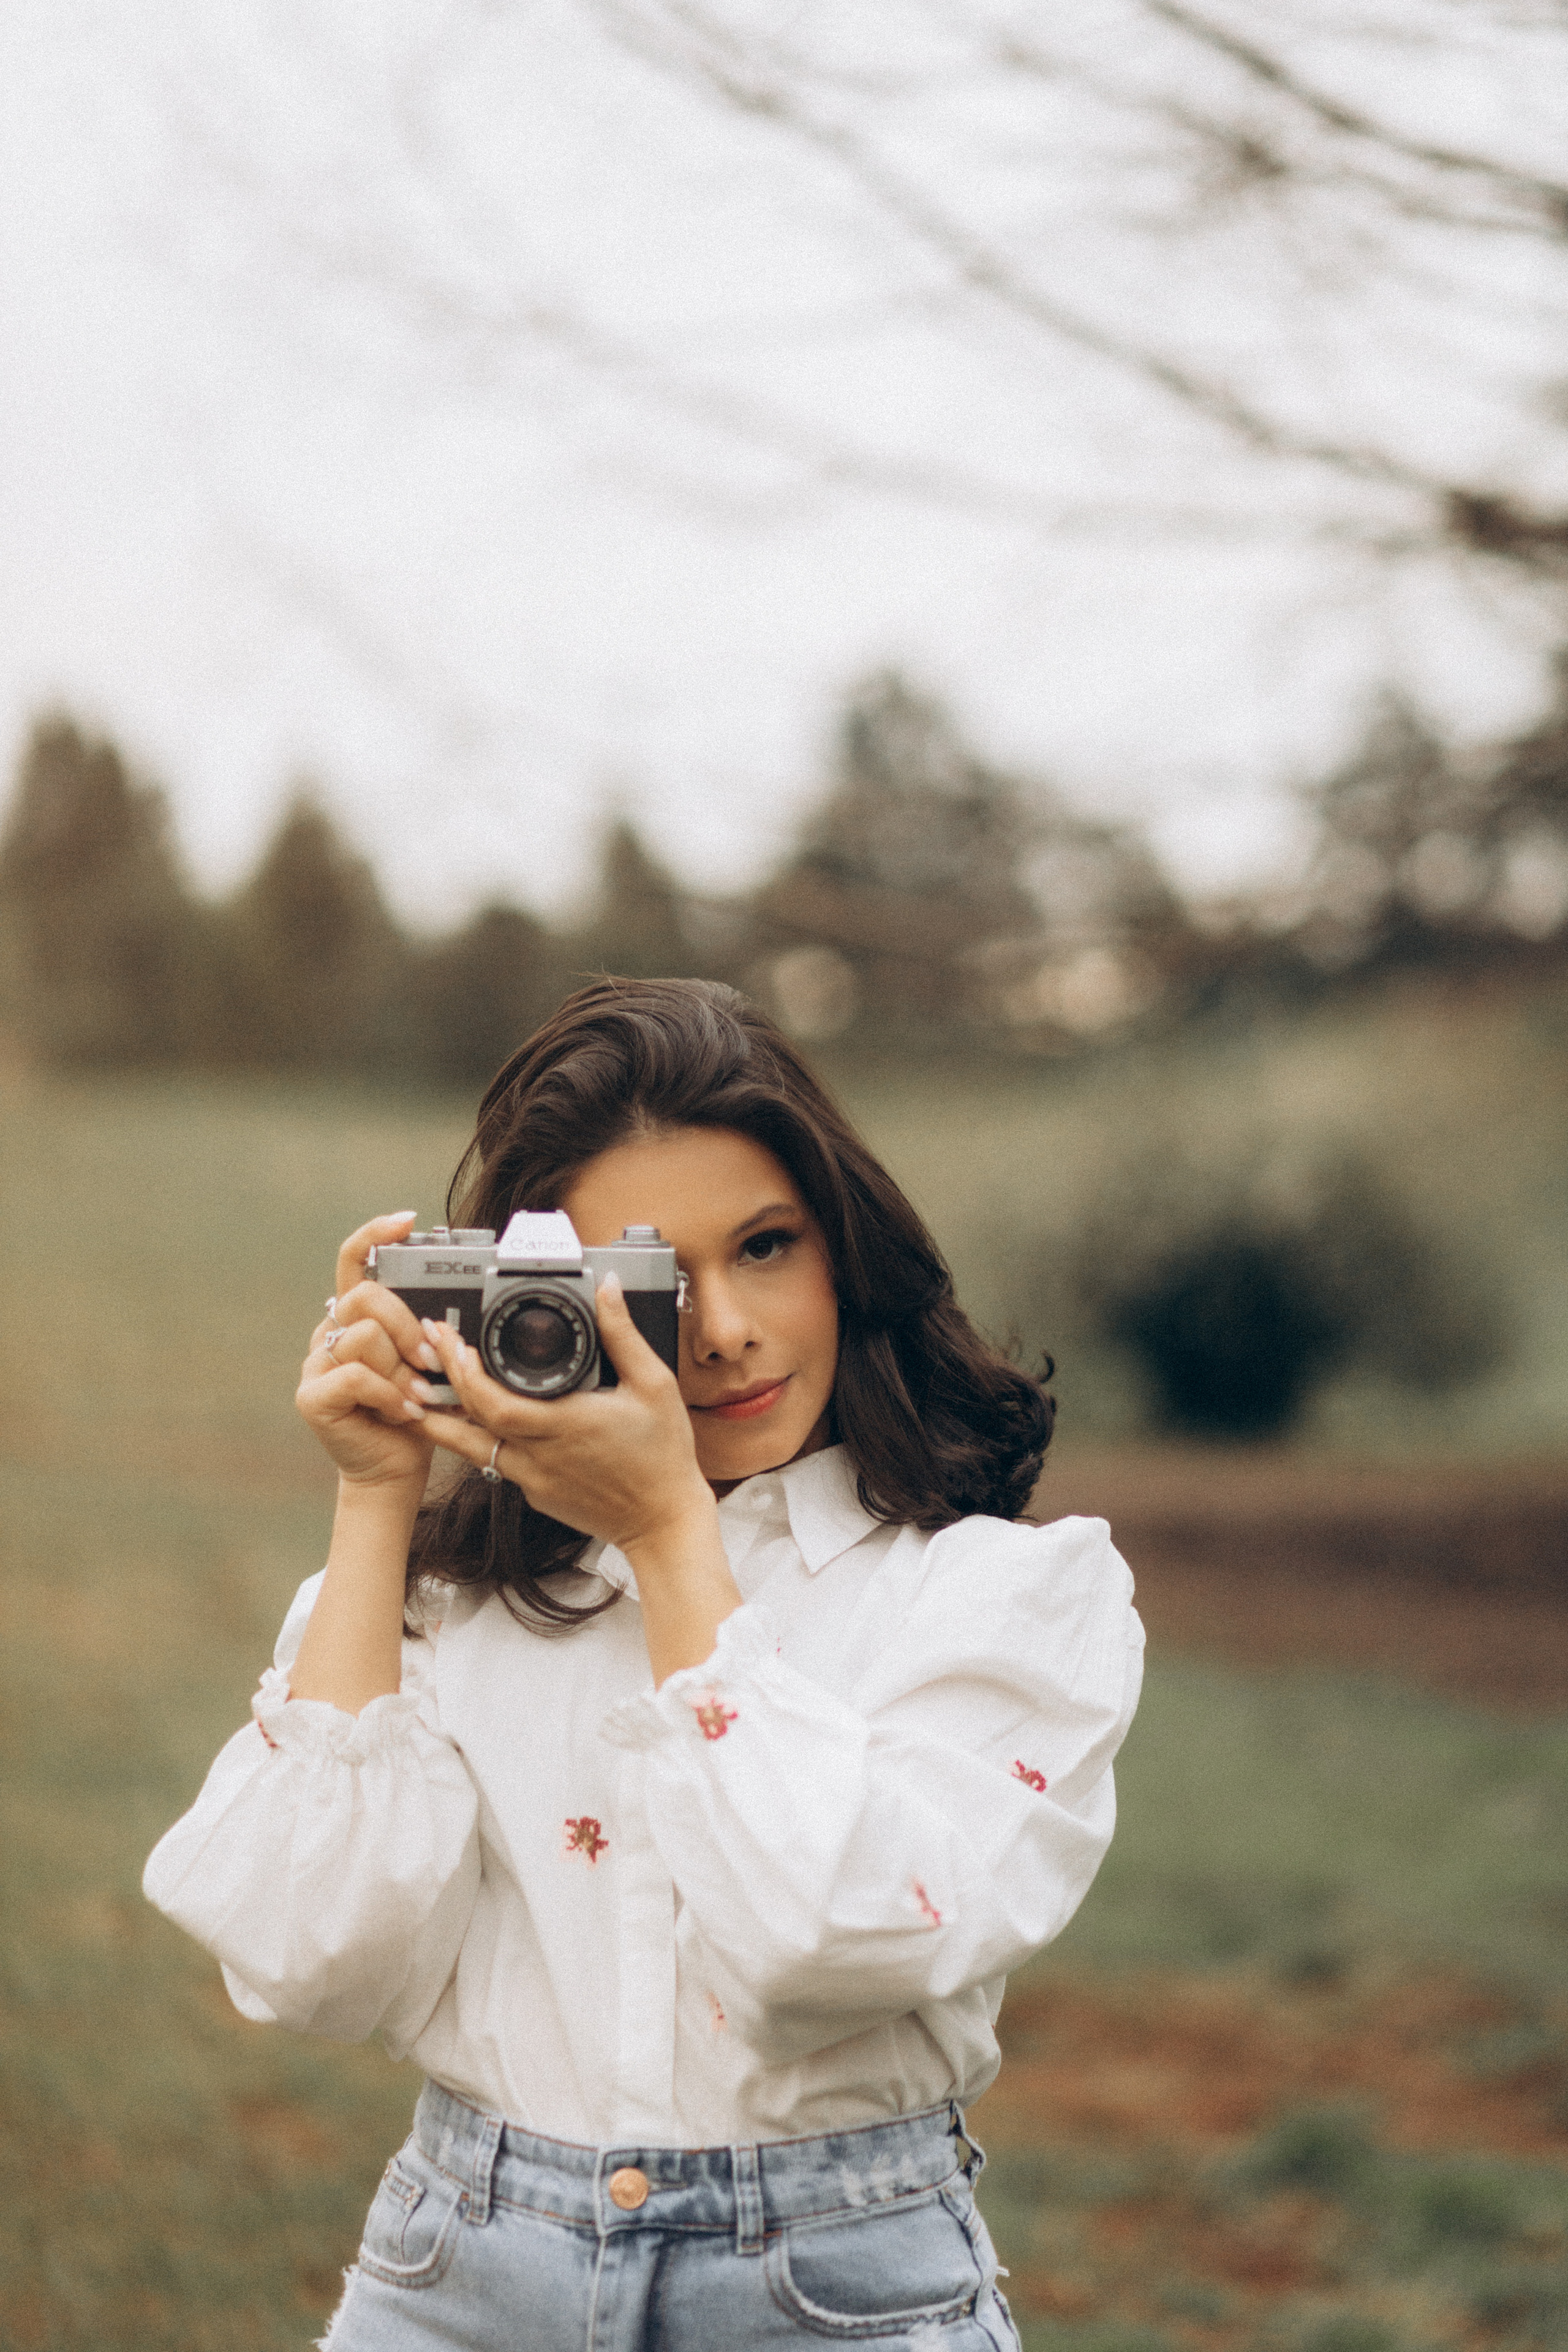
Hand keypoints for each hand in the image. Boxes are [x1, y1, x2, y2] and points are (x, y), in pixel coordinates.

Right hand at [296, 1214, 440, 1496]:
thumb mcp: (428, 1364)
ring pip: (364, 1337)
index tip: (408, 1220)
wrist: (392, 1470)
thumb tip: (450, 1313)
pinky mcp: (312, 1396)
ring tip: (417, 1396)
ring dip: (401, 1370)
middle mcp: (331, 1332)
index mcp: (356, 1317)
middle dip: (407, 1326)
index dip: (376, 1234)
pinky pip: (354, 1375)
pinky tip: (403, 1412)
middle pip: (366, 1297)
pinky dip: (388, 1394)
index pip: (354, 1259)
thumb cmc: (415, 1413)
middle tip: (430, 1360)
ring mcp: (316, 1363)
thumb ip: (426, 1332)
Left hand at [418, 1273, 714, 1558]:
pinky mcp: (536, 1496)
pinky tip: (474, 1418)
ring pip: (472, 1448)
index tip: (453, 1341)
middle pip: (471, 1422)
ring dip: (445, 1418)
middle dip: (446, 1380)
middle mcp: (540, 1456)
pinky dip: (477, 1438)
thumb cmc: (663, 1455)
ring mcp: (533, 1480)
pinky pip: (496, 1463)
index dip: (465, 1374)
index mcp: (565, 1424)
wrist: (664, 1523)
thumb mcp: (654, 1385)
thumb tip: (608, 1290)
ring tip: (422, 1386)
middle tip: (434, 1345)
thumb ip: (624, 1335)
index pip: (494, 1403)